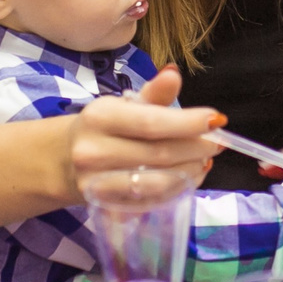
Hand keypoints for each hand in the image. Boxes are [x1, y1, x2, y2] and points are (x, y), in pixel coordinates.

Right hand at [66, 66, 223, 194]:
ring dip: (190, 172)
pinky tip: (187, 178)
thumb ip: (153, 93)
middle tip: (218, 143)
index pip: (152, 123)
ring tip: (204, 161)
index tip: (217, 120)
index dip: (189, 123)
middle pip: (159, 155)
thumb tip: (174, 74)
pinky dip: (176, 191)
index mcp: (100, 118)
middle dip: (197, 149)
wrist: (64, 161)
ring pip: (157, 184)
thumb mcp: (124, 105)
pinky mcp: (105, 207)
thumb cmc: (104, 128)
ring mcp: (98, 184)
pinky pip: (151, 203)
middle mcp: (94, 152)